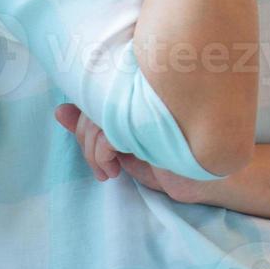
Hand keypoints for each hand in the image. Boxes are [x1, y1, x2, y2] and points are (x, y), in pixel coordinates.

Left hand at [54, 103, 214, 203]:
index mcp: (138, 92)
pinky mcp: (152, 124)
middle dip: (85, 141)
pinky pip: (108, 134)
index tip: (95, 149)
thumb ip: (95, 129)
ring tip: (107, 171)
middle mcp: (142, 91)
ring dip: (92, 153)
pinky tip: (113, 171)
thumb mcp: (127, 147)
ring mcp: (150, 104)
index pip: (96, 91)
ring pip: (97, 119)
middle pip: (92, 104)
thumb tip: (59, 110)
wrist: (210, 177)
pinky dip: (101, 156)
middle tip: (101, 166)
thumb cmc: (170, 162)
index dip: (84, 120)